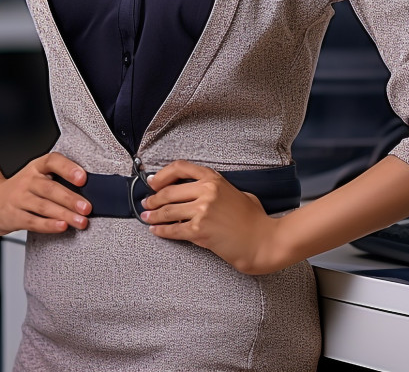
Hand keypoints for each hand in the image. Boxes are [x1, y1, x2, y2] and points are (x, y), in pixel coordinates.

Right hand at [0, 152, 89, 236]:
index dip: (68, 168)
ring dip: (64, 214)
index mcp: (36, 167)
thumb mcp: (36, 177)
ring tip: (80, 221)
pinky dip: (48, 225)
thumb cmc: (21, 190)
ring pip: (44, 206)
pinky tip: (61, 226)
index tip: (83, 178)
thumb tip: (87, 191)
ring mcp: (18, 198)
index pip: (52, 161)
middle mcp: (27, 180)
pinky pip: (33, 221)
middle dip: (71, 198)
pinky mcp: (13, 216)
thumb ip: (57, 179)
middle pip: (50, 188)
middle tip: (87, 208)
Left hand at [139, 160, 284, 273]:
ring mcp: (202, 210)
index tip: (153, 182)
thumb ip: (217, 190)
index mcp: (214, 179)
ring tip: (146, 218)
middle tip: (146, 204)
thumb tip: (198, 195)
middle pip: (169, 191)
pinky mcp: (200, 231)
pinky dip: (161, 231)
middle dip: (153, 199)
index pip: (180, 168)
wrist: (263, 241)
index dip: (162, 175)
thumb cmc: (254, 219)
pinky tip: (156, 231)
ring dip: (153, 215)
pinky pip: (173, 230)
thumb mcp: (237, 193)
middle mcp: (206, 191)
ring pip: (168, 211)